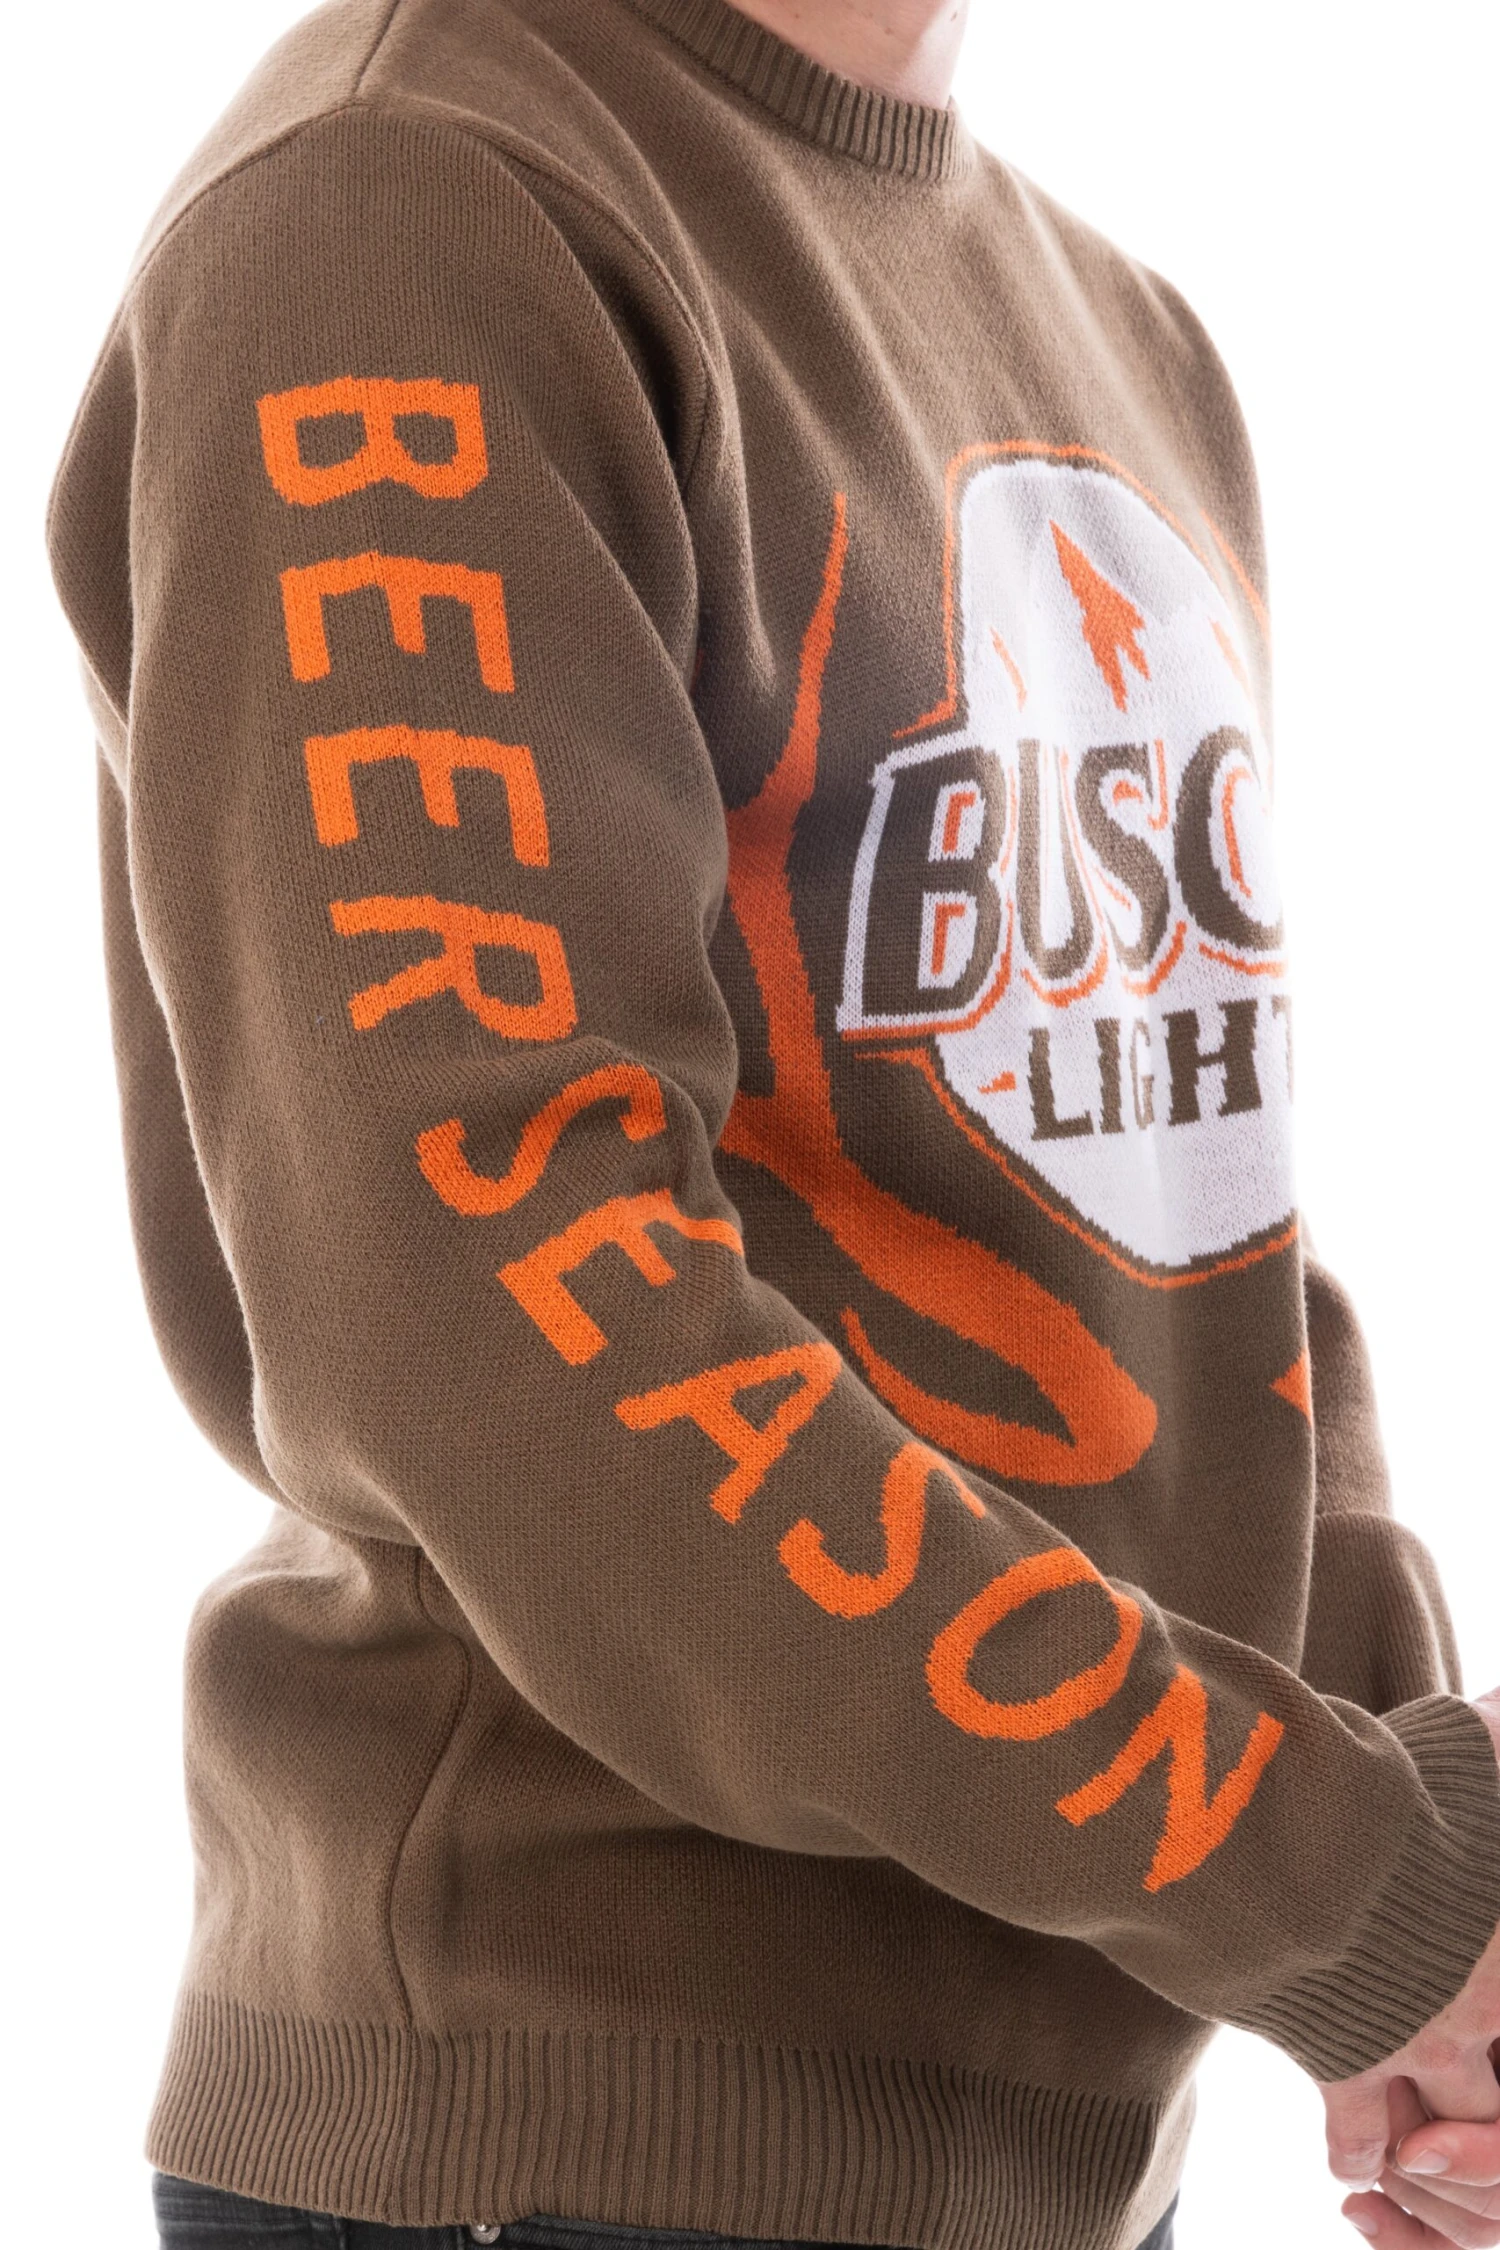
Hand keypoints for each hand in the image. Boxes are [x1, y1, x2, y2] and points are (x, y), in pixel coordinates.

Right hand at [1319, 1690, 1499, 2245]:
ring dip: (1436, 2136)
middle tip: (1470, 2083)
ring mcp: (1421, 2043)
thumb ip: (1484, 1736)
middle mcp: (1485, 2002)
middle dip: (1490, 2097)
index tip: (1485, 2017)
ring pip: (1455, 2132)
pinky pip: (1366, 2143)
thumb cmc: (1372, 1780)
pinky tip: (1356, 2156)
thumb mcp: (1452, 1742)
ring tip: (1418, 2136)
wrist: (1284, 1838)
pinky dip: (1361, 2153)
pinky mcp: (1347, 2067)